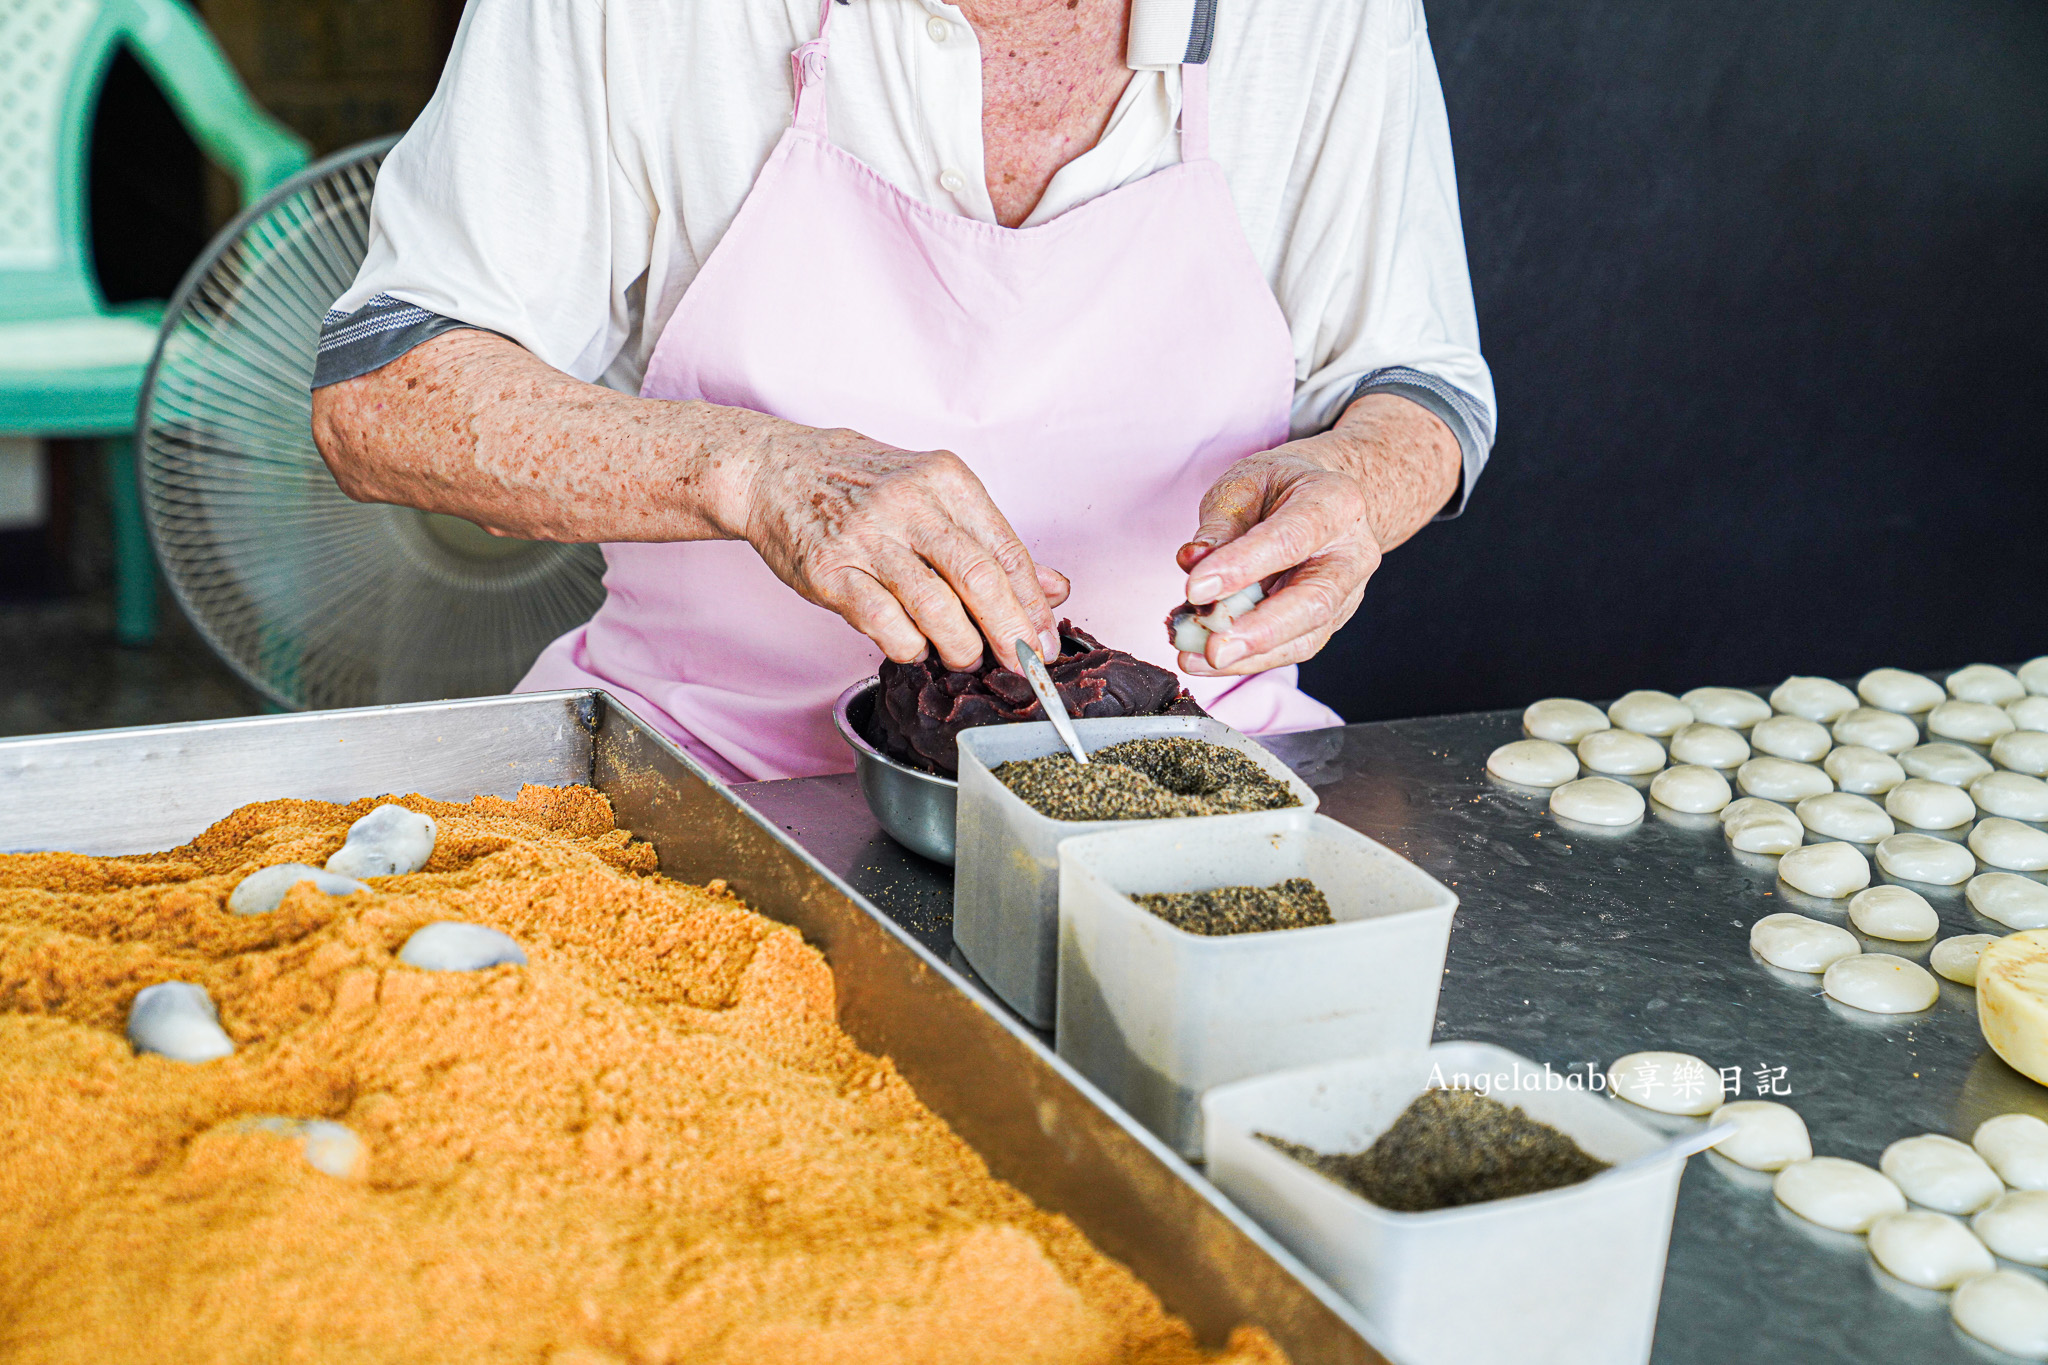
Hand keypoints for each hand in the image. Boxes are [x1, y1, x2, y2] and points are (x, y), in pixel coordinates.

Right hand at [740, 427, 1067, 671]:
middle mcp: (910, 504)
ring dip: (960, 646)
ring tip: (964, 655)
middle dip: (1010, 632)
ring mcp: (868, 537)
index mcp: (946, 481)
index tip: (1045, 640)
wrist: (775, 470)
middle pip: (980, 579)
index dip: (1033, 605)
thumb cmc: (860, 485)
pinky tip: (914, 646)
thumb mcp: (934, 495)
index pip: (1008, 550)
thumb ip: (993, 542)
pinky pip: (885, 624)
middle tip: (1022, 662)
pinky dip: (909, 646)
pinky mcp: (831, 570)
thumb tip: (1054, 589)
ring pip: (936, 608)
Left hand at [1174, 394, 1461, 676]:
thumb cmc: (1279, 486)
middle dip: (1260, 631)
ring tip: (1194, 659)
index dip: (1242, 567)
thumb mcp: (1245, 483)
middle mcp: (1353, 554)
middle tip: (1213, 649)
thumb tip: (1192, 561)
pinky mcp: (1328, 622)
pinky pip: (1290, 649)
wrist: (1320, 498)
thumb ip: (1220, 523)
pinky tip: (1204, 660)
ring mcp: (1346, 594)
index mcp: (1336, 503)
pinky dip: (1246, 660)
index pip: (1291, 539)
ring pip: (1305, 637)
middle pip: (1314, 602)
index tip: (1195, 589)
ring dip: (1247, 656)